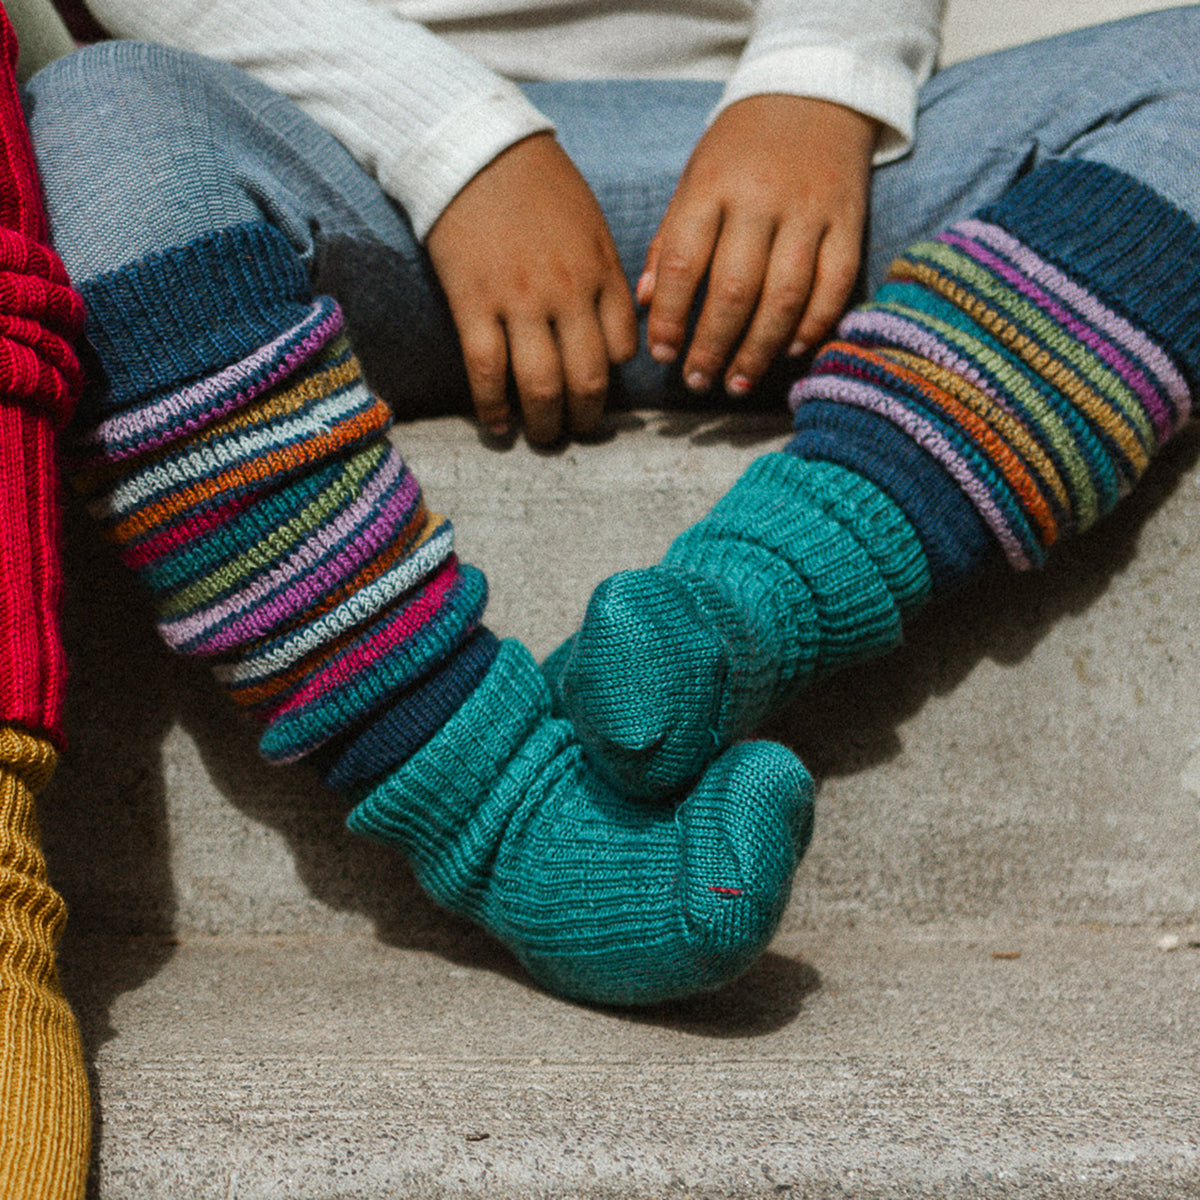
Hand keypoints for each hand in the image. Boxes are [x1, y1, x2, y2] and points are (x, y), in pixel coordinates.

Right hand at [426, 133, 636, 442]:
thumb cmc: (537, 182)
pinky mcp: (474, 303)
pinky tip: (498, 424)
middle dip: (585, 417)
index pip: (621, 349)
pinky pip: (488, 370)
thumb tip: (613, 331)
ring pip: (541, 384)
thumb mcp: (591, 223)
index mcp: (601, 273)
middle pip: (587, 378)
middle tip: (576, 432)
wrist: (475, 147)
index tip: (600, 392)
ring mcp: (520, 301)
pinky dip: (494, 406)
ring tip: (542, 437)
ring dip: (544, 422)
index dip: (613, 379)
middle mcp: (567, 293)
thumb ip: (606, 276)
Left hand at [638, 95, 877, 395]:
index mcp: (711, 187)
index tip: (663, 355)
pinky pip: (834, 285)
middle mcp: (761, 199)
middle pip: (735, 289)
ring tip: (738, 383)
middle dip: (713, 346)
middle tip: (698, 382)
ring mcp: (810, 211)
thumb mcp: (693, 181)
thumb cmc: (739, 150)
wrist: (815, 93)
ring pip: (785, 296)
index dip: (671, 318)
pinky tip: (790, 352)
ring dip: (759, 350)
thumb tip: (647, 303)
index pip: (684, 263)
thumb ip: (669, 241)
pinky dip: (813, 325)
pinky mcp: (850, 221)